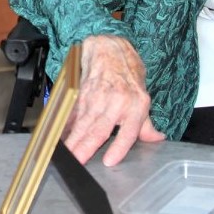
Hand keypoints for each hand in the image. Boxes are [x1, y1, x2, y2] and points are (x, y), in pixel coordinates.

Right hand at [63, 35, 163, 166]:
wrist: (110, 50)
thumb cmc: (128, 74)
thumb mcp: (143, 97)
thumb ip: (146, 124)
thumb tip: (156, 139)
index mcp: (136, 105)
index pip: (129, 130)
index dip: (119, 146)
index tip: (109, 161)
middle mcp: (117, 102)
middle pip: (100, 129)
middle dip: (86, 147)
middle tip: (77, 163)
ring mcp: (97, 99)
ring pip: (83, 124)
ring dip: (72, 142)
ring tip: (64, 157)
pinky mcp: (82, 96)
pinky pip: (72, 116)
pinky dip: (64, 129)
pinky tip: (57, 140)